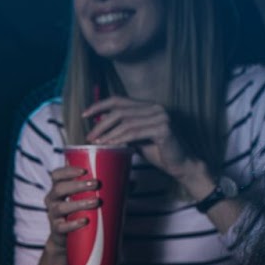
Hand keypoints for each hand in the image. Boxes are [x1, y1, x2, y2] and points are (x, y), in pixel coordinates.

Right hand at [41, 164, 99, 257]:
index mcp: (58, 188)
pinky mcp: (57, 230)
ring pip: (61, 207)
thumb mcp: (86, 198)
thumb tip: (132, 183)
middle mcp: (52, 200)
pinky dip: (73, 224)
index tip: (84, 171)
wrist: (67, 238)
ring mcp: (53, 215)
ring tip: (96, 202)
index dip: (68, 171)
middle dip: (77, 185)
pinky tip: (85, 221)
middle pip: (59, 189)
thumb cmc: (81, 212)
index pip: (57, 175)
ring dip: (79, 203)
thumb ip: (105, 189)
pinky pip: (62, 226)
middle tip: (96, 184)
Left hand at [82, 95, 204, 187]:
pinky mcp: (163, 129)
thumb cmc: (158, 152)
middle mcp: (155, 107)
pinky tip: (110, 144)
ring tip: (97, 142)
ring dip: (108, 132)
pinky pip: (135, 132)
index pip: (119, 100)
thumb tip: (100, 122)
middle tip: (89, 136)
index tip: (84, 115)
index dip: (99, 105)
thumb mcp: (136, 138)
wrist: (180, 164)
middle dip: (101, 123)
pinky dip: (120, 138)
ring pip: (126, 121)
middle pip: (120, 110)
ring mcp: (161, 117)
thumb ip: (122, 129)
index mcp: (148, 106)